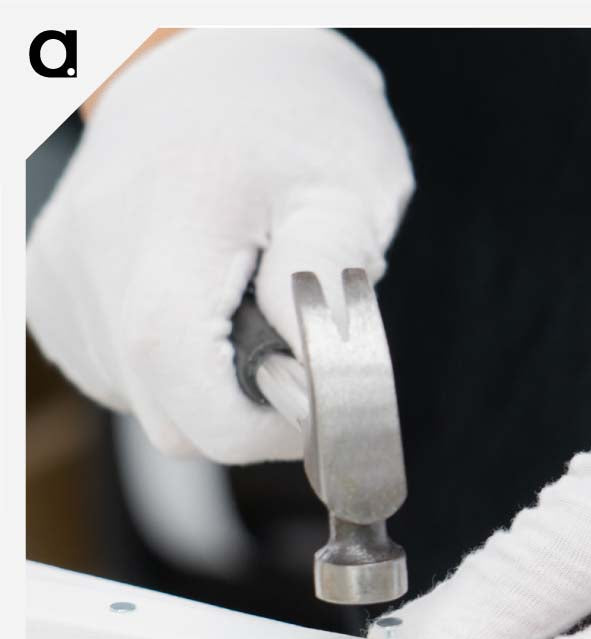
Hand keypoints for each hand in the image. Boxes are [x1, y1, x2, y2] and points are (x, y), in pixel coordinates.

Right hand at [27, 29, 412, 462]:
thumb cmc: (293, 121)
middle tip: (296, 362)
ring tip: (247, 313)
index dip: (263, 431)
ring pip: (146, 405)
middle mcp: (95, 260)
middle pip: (170, 418)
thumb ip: (327, 287)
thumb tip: (312, 377)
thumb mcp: (346, 190)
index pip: (195, 398)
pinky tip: (204, 312)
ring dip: (211, 392)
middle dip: (247, 416)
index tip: (315, 407)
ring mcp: (63, 277)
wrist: (212, 64)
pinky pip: (120, 378)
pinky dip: (174, 374)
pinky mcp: (52, 290)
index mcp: (170, 231)